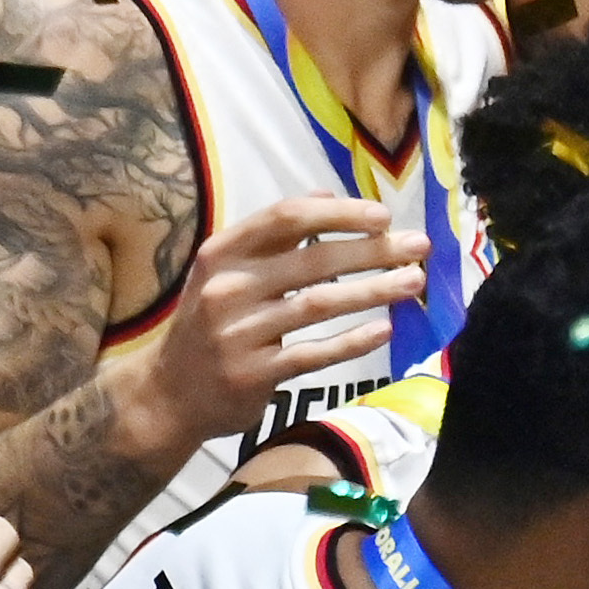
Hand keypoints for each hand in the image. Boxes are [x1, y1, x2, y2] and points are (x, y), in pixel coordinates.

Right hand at [126, 196, 429, 455]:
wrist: (169, 393)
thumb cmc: (212, 322)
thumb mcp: (228, 271)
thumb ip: (274, 235)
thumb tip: (327, 195)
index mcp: (222, 253)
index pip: (285, 218)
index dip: (339, 214)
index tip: (383, 216)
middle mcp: (227, 287)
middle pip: (313, 261)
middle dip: (372, 251)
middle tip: (419, 248)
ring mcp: (238, 333)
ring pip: (320, 305)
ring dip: (374, 291)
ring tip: (413, 282)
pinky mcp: (253, 374)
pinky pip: (314, 353)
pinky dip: (352, 341)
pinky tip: (385, 330)